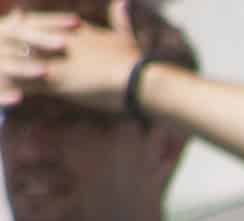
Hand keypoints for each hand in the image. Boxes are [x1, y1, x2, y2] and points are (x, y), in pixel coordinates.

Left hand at [0, 1, 137, 110]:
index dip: (27, 24)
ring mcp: (54, 59)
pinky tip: (3, 95)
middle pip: (22, 35)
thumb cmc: (134, 60)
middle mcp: (58, 40)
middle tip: (0, 43)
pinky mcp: (53, 79)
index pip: (43, 22)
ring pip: (18, 58)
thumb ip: (120, 20)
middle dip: (8, 40)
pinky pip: (24, 82)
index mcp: (73, 29)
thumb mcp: (126, 37)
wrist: (137, 78)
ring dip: (6, 64)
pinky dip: (11, 87)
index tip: (17, 21)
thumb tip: (123, 2)